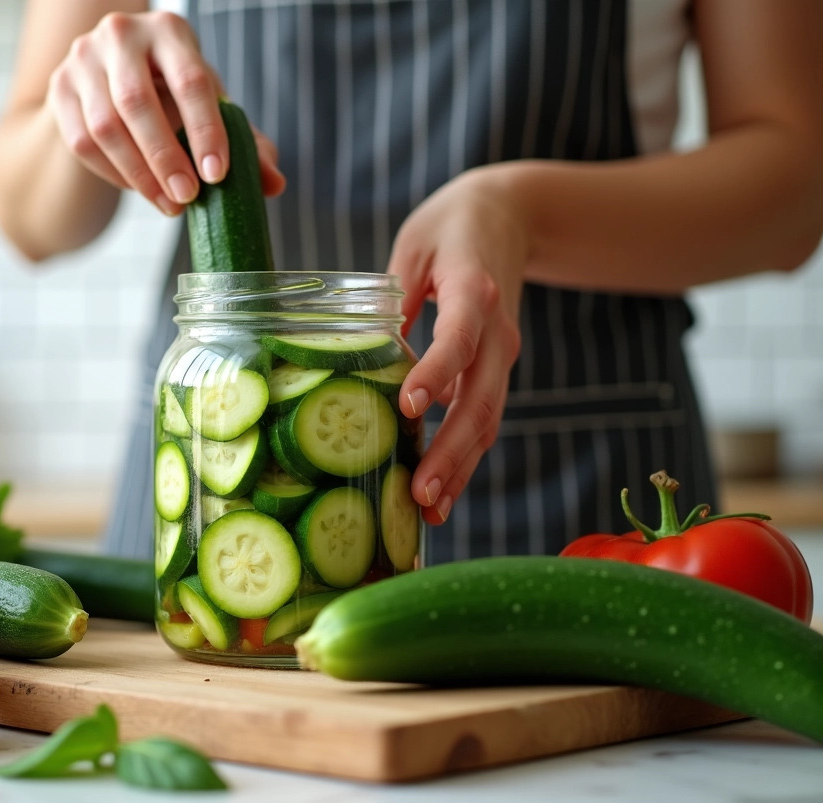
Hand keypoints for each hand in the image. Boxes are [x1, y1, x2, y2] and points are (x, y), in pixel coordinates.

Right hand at [46, 10, 285, 215]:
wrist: (112, 79)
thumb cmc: (174, 94)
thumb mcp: (208, 106)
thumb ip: (244, 142)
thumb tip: (275, 184)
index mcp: (169, 30)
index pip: (190, 80)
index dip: (205, 131)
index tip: (218, 175)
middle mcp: (120, 34)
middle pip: (137, 102)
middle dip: (166, 158)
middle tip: (189, 198)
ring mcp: (82, 59)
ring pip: (105, 127)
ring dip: (139, 174)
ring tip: (168, 204)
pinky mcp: (58, 89)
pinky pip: (82, 142)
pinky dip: (114, 174)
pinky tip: (140, 189)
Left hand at [388, 166, 527, 526]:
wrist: (513, 216)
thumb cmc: (451, 227)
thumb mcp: (415, 246)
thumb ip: (394, 296)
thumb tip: (364, 353)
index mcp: (473, 289)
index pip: (459, 336)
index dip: (437, 372)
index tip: (408, 407)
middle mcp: (496, 330)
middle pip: (480, 398)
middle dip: (451, 451)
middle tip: (419, 494)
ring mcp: (503, 354)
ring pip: (487, 419)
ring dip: (460, 468)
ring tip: (429, 511)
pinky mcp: (497, 370)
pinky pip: (483, 418)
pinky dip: (464, 458)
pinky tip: (440, 495)